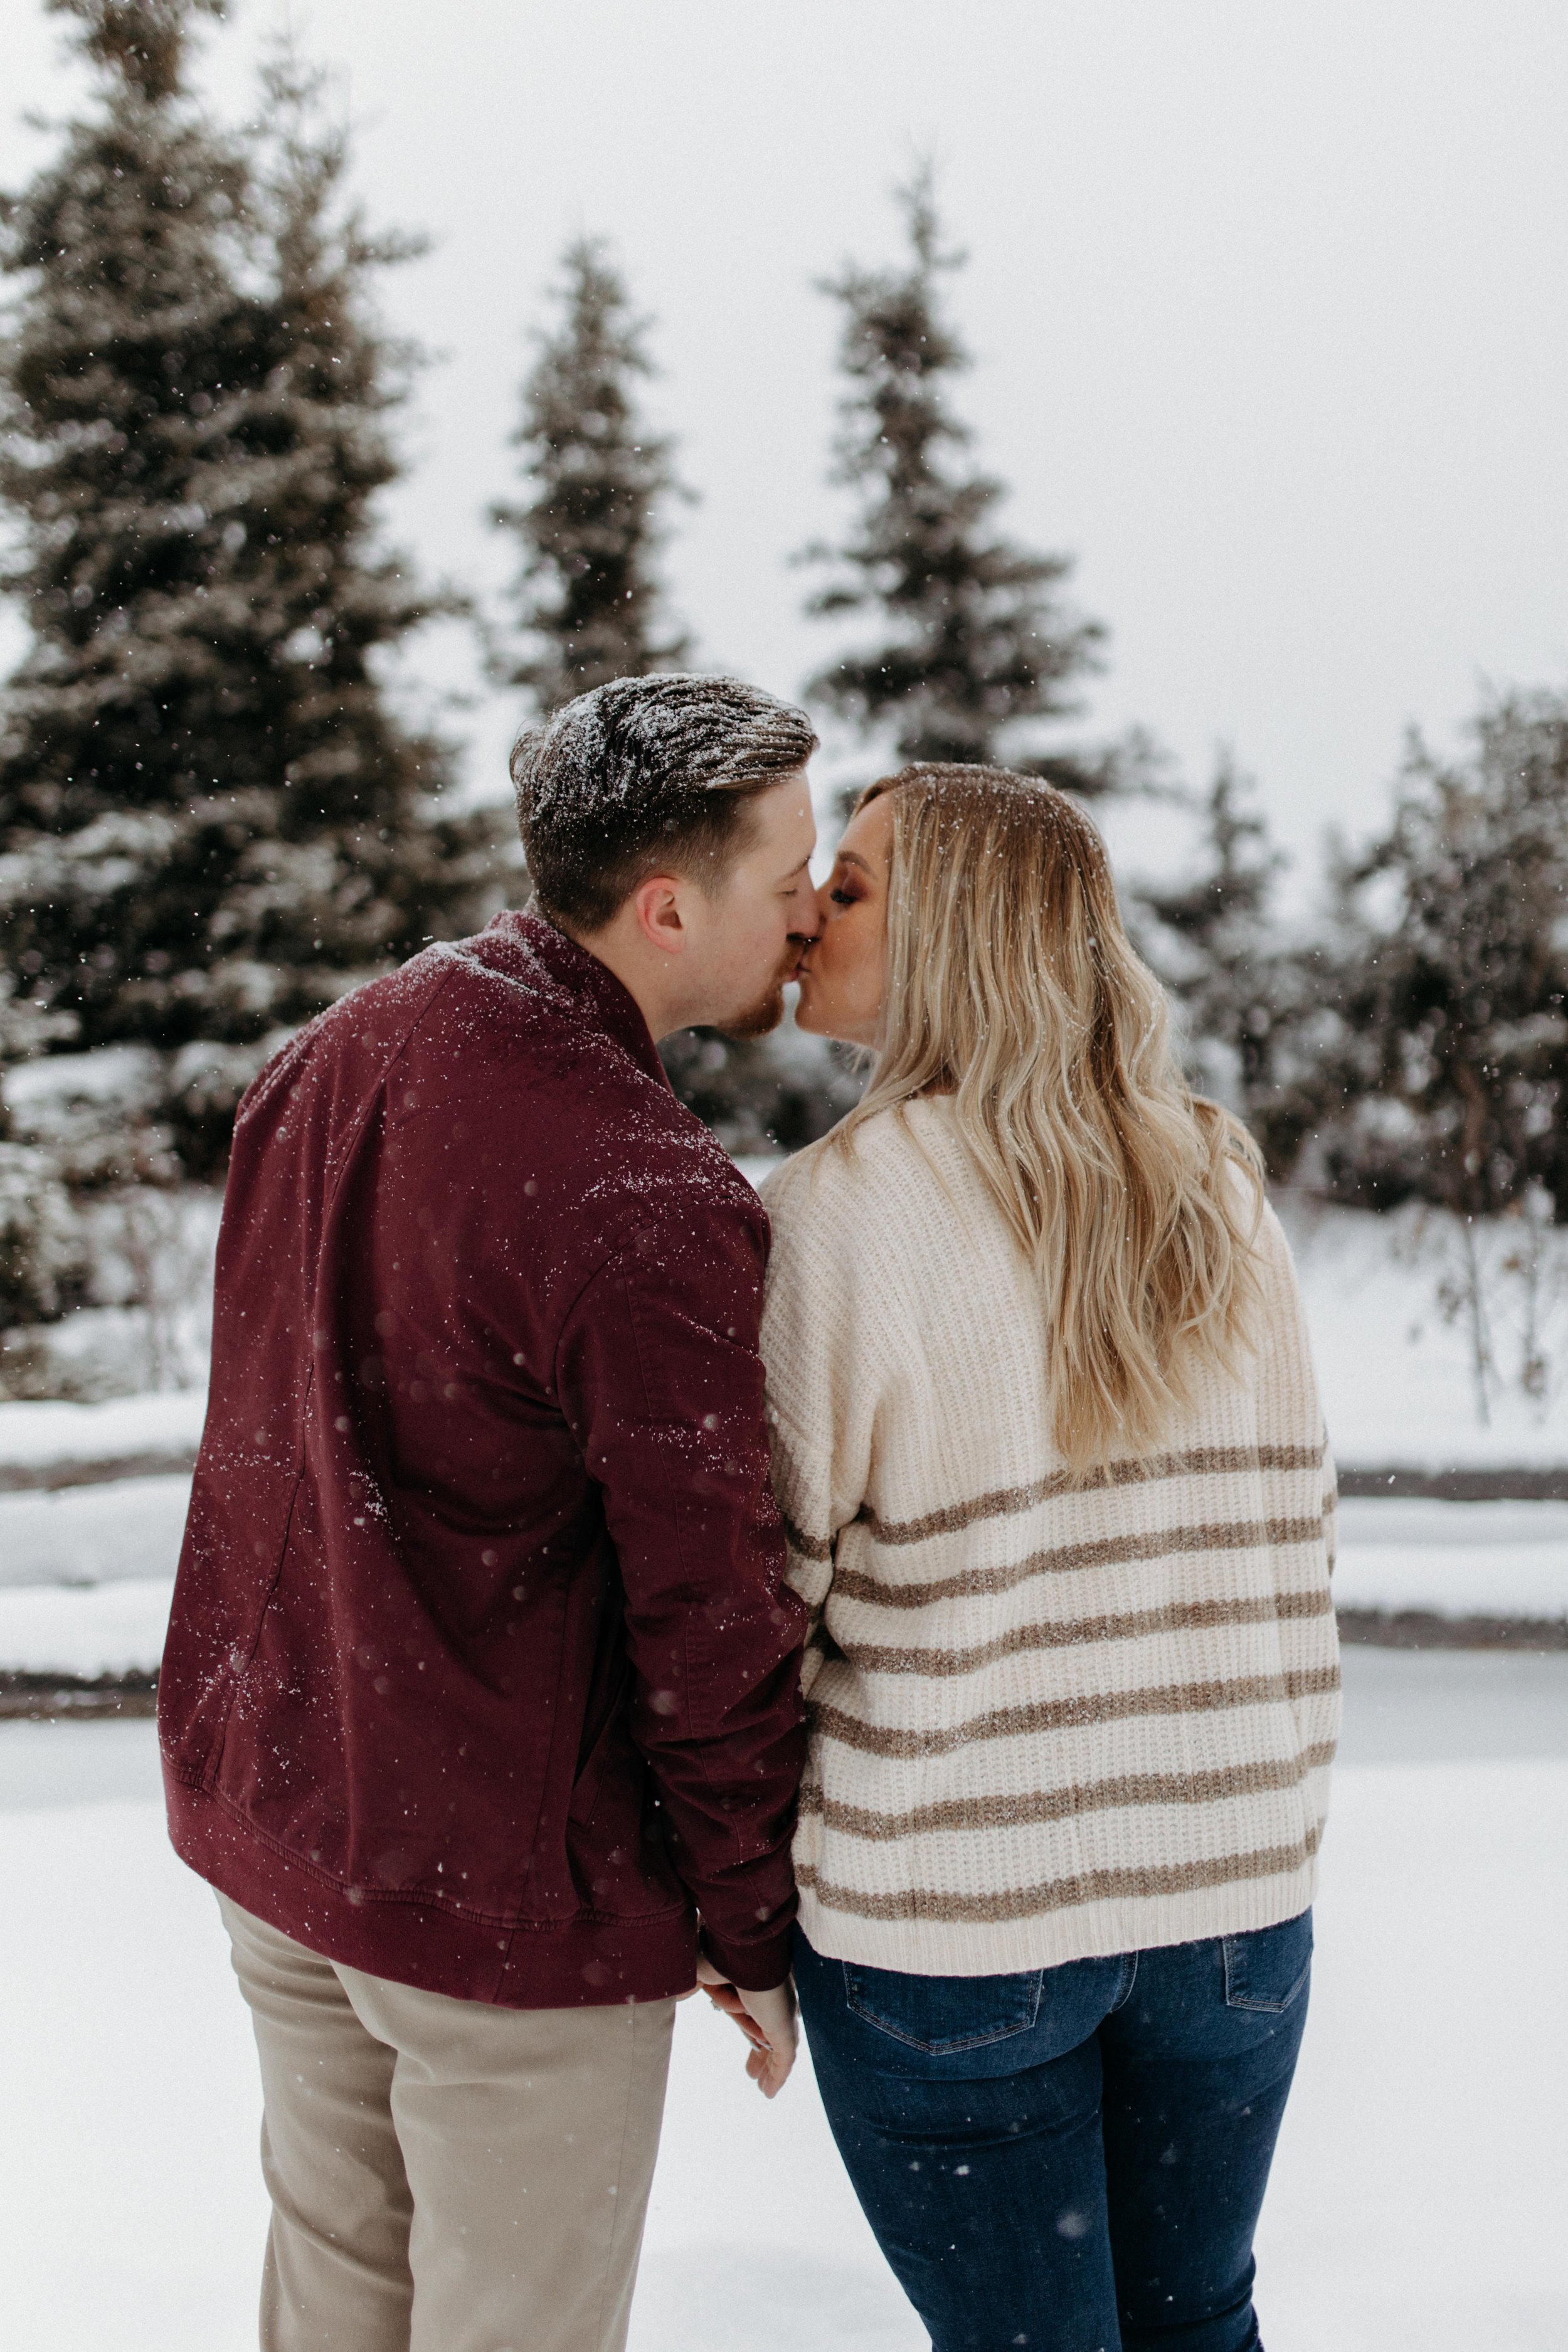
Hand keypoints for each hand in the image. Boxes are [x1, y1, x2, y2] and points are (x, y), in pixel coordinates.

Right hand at [694, 1955, 797, 2096]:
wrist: (739, 1947)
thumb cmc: (719, 1951)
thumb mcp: (699, 1973)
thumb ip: (693, 1985)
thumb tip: (678, 1994)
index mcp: (757, 1985)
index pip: (755, 2015)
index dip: (750, 2032)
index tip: (749, 2041)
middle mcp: (773, 2000)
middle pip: (768, 2036)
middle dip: (763, 2056)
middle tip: (754, 2074)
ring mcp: (782, 2014)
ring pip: (774, 2049)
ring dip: (769, 2069)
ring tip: (764, 2089)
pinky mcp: (784, 2028)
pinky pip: (784, 2059)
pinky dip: (778, 2076)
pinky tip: (770, 2094)